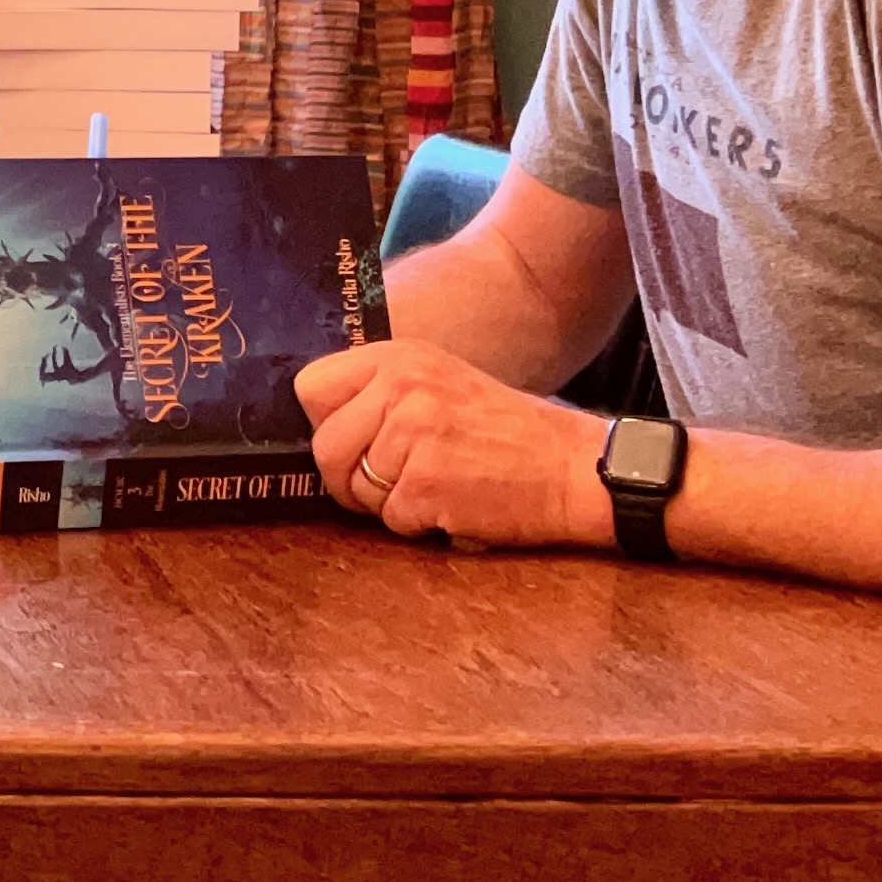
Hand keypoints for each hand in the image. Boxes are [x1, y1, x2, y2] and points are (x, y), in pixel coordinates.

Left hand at [294, 339, 613, 550]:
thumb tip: (318, 420)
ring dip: (388, 503)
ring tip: (435, 485)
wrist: (571, 466)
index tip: (354, 441)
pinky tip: (453, 504)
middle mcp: (401, 387)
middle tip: (391, 483)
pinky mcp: (426, 483)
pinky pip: (391, 519)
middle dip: (348, 478)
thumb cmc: (504, 432)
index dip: (326, 424)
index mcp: (398, 357)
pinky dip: (418, 524)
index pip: (311, 387)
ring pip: (356, 489)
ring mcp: (413, 434)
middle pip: (325, 447)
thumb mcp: (438, 383)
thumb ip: (379, 392)